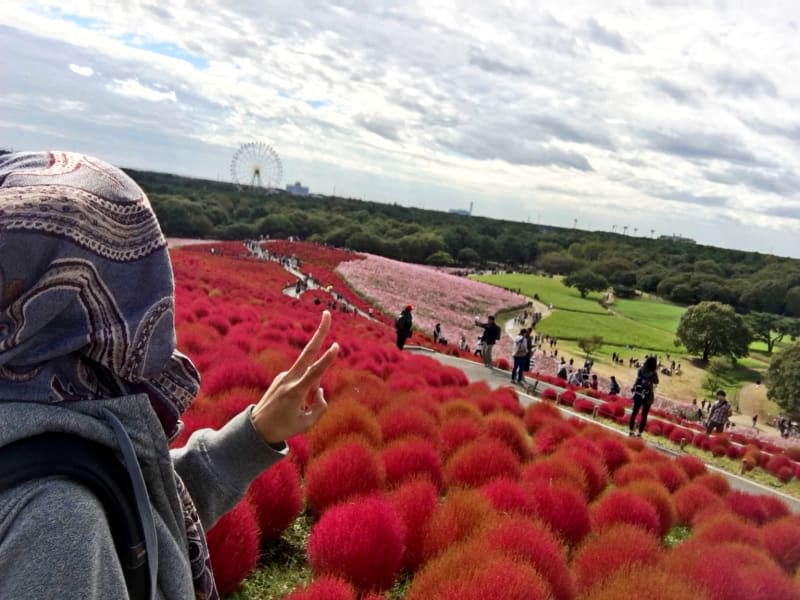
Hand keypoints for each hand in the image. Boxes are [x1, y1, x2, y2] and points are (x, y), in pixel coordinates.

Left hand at [251, 311, 338, 443]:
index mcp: (295, 392)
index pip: (315, 372)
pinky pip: (302, 381)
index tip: (336, 345)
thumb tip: (320, 390)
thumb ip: (320, 406)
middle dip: (319, 333)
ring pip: (308, 375)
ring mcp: (284, 377)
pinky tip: (294, 405)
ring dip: (312, 387)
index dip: (327, 360)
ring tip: (298, 408)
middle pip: (308, 352)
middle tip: (326, 314)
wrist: (256, 429)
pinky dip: (305, 390)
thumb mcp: (307, 423)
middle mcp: (289, 380)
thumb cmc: (283, 428)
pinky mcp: (282, 378)